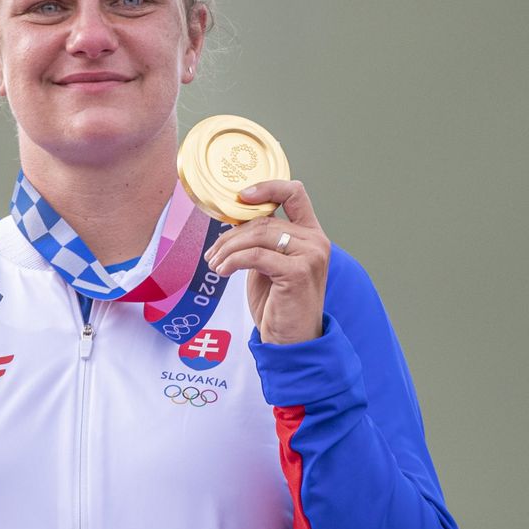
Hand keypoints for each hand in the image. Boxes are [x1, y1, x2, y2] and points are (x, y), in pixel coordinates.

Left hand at [204, 180, 329, 344]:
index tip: (241, 196)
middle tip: (213, 252)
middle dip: (231, 235)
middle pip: (265, 221)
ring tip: (215, 263)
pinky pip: (255, 256)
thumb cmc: (279, 304)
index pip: (294, 193)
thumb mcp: (269, 265)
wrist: (292, 341)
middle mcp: (315, 241)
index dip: (267, 187)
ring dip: (228, 248)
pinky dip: (232, 261)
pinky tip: (223, 270)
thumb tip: (234, 220)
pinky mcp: (298, 272)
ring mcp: (310, 255)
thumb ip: (262, 241)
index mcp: (311, 235)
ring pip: (258, 236)